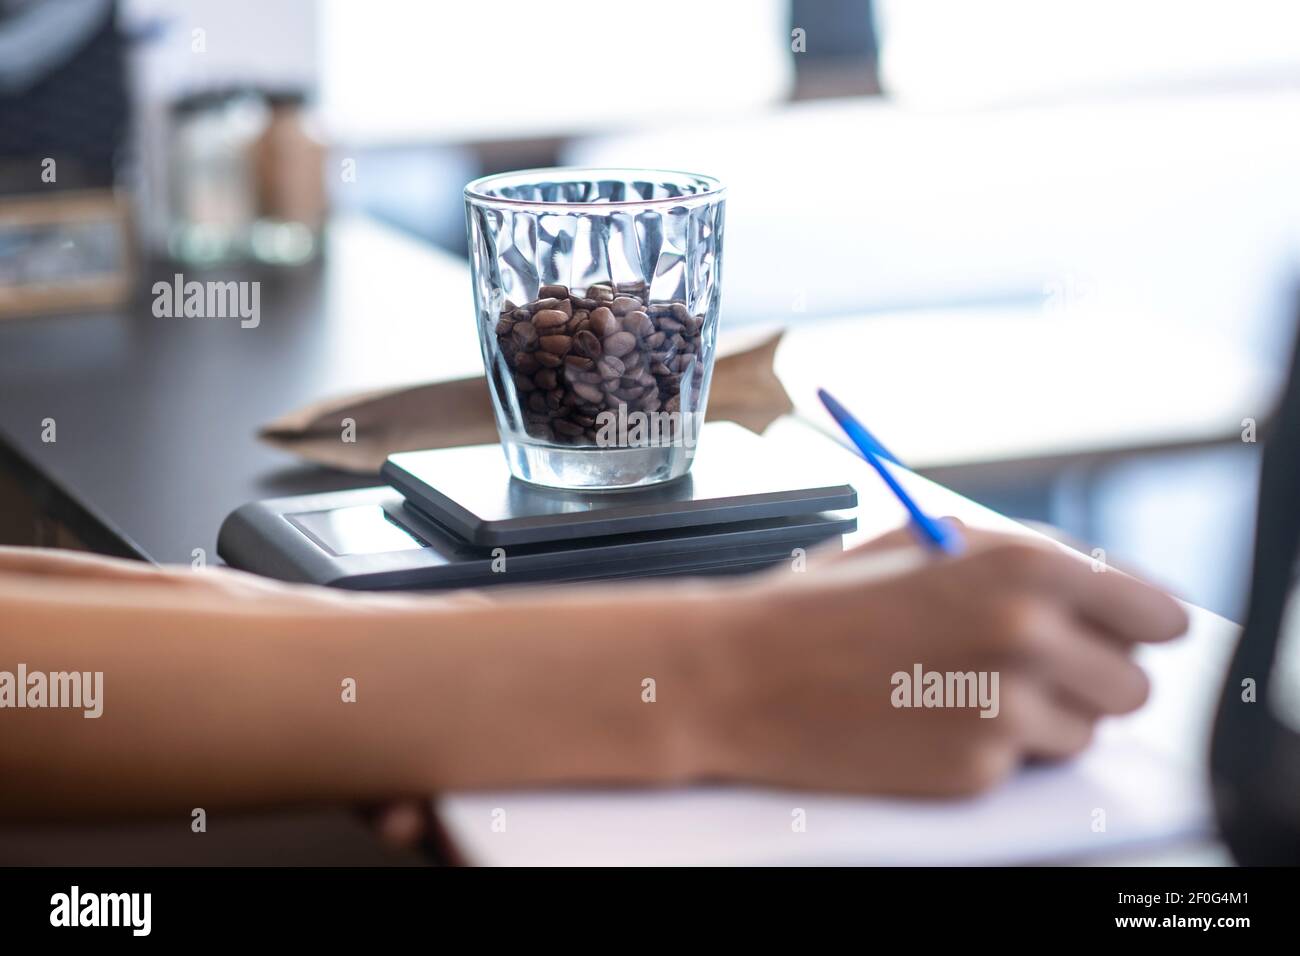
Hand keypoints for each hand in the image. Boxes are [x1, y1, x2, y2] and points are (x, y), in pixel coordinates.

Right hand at [694, 528, 1187, 795]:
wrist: (742, 672)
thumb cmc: (829, 601)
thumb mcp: (929, 547)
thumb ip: (1026, 564)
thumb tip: (1105, 592)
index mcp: (1024, 568)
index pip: (1157, 614)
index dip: (1138, 627)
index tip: (1123, 637)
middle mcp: (1026, 637)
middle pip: (1133, 685)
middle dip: (1091, 678)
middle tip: (1037, 668)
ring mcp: (1002, 711)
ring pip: (1084, 734)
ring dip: (1043, 719)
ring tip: (966, 690)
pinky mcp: (972, 772)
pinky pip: (1019, 768)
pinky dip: (986, 750)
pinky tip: (925, 719)